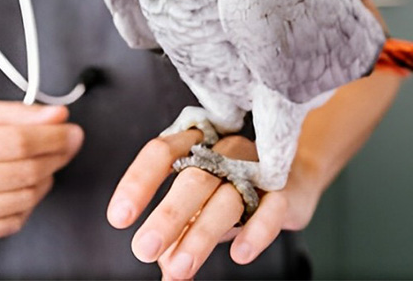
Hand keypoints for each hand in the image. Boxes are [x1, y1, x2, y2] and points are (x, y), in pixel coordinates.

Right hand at [0, 97, 83, 249]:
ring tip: (43, 164)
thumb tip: (58, 116)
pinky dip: (29, 202)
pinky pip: (14, 221)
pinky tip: (22, 186)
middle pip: (25, 171)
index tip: (72, 132)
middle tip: (67, 145)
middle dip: (57, 156)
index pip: (18, 141)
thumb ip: (18, 113)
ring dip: (46, 179)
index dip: (54, 137)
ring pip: (25, 198)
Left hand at [107, 131, 321, 278]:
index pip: (162, 153)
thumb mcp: (199, 207)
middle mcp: (224, 151)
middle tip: (143, 249)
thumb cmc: (232, 189)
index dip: (139, 182)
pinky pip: (272, 209)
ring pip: (227, 197)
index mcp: (196, 145)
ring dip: (201, 235)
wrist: (294, 177)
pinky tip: (238, 254)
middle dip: (167, 216)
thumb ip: (179, 232)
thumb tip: (161, 263)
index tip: (118, 217)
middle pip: (193, 177)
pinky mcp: (286, 190)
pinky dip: (255, 232)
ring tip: (180, 267)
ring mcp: (257, 168)